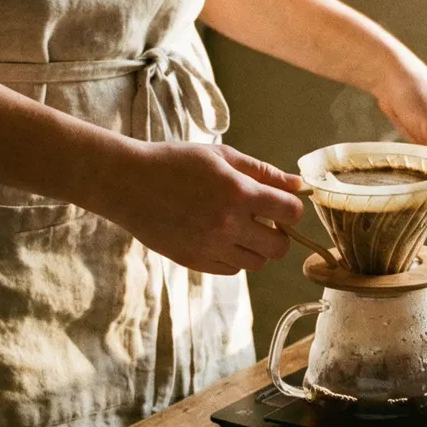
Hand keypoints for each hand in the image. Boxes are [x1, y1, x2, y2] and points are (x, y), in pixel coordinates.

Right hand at [108, 142, 304, 273]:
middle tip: (262, 220)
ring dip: (256, 248)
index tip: (281, 204)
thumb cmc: (175, 162)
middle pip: (280, 247)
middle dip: (278, 234)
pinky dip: (233, 257)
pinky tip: (219, 237)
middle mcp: (229, 224)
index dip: (291, 208)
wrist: (127, 183)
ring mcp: (211, 246)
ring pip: (257, 263)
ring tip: (238, 229)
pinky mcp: (194, 261)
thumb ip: (263, 171)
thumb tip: (298, 185)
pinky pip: (231, 270)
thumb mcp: (221, 156)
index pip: (291, 213)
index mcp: (239, 192)